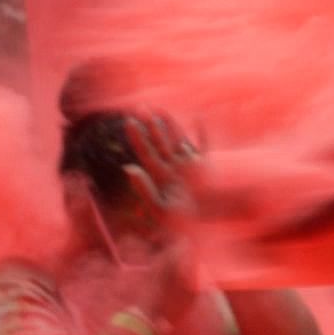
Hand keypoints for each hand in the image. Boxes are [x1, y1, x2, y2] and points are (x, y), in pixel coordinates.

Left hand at [115, 111, 203, 225]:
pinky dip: (202, 134)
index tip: (128, 122)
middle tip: (140, 107)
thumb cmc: (179, 223)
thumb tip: (128, 168)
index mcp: (160, 178)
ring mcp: (189, 167)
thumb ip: (144, 189)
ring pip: (177, 141)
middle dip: (150, 126)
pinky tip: (199, 119)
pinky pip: (204, 147)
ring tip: (158, 110)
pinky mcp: (205, 168)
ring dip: (170, 127)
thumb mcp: (159, 209)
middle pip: (159, 144)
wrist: (203, 227)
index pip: (146, 154)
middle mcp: (172, 169)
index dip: (137, 138)